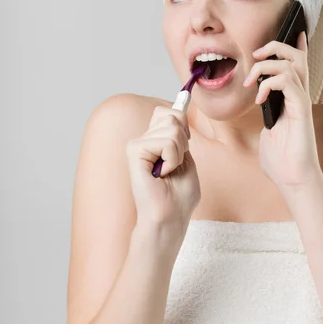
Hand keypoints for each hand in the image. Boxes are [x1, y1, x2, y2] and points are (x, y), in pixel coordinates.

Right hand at [126, 105, 200, 239]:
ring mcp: (138, 144)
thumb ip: (182, 135)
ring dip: (179, 153)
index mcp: (155, 140)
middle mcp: (144, 139)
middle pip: (172, 116)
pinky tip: (162, 174)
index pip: (170, 112)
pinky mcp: (134, 151)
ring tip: (168, 171)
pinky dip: (172, 159)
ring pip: (172, 128)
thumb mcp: (188, 158)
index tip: (183, 148)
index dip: (183, 127)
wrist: (170, 218)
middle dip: (183, 141)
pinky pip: (166, 142)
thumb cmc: (179, 196)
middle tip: (175, 163)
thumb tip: (180, 105)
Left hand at [243, 31, 322, 192]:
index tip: (292, 31)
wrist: (292, 180)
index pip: (297, 65)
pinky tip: (260, 99)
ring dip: (265, 67)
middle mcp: (299, 96)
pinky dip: (270, 84)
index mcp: (291, 99)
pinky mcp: (300, 110)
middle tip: (256, 56)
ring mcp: (301, 102)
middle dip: (275, 47)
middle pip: (295, 56)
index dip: (295, 45)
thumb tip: (261, 109)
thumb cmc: (281, 160)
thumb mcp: (267, 132)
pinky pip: (287, 82)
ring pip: (290, 64)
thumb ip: (266, 116)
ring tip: (251, 83)